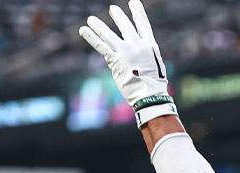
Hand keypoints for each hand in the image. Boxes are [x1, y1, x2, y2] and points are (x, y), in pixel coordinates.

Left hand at [78, 0, 175, 127]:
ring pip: (108, 34)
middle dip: (118, 16)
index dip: (138, 12)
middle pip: (125, 26)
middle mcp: (138, 46)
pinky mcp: (115, 60)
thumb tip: (140, 55)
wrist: (150, 96)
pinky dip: (91, 37)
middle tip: (112, 9)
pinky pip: (100, 46)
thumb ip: (146, 57)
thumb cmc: (155, 85)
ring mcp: (125, 52)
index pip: (143, 24)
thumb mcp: (156, 66)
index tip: (133, 2)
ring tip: (91, 19)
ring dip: (98, 25)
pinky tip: (83, 30)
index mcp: (150, 46)